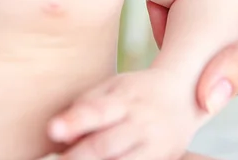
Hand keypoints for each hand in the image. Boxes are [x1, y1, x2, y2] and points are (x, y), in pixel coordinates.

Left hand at [48, 69, 203, 159]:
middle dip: (76, 157)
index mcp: (127, 97)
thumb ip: (87, 105)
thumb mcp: (114, 86)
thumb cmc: (137, 92)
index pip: (98, 110)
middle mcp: (142, 121)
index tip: (53, 130)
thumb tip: (61, 134)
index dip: (75, 122)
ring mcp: (154, 145)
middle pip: (105, 145)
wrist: (183, 96)